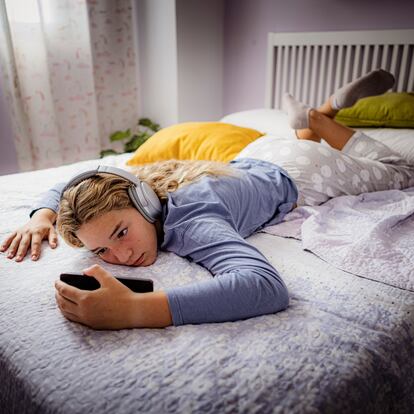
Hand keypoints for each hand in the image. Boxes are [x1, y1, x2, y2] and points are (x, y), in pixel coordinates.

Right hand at [1, 208, 57, 261]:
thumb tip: (54, 246)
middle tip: (18, 260)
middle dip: (21, 251)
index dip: (35, 250)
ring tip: (9, 256)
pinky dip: (5, 242)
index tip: (34, 258)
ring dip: (12, 248)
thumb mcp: (52, 231)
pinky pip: (10, 237)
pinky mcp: (16, 231)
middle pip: (24, 243)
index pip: (36, 242)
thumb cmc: (46, 227)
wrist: (40, 218)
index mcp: (37, 232)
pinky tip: (1, 249)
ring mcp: (21, 231)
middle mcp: (28, 232)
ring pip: (16, 240)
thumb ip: (53, 239)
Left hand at [55, 264, 172, 329]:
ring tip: (61, 299)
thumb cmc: (122, 294)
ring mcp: (87, 319)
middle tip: (57, 289)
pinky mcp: (92, 325)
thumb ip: (95, 271)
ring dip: (61, 305)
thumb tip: (84, 271)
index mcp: (86, 298)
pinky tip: (71, 309)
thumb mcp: (109, 279)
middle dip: (58, 295)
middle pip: (63, 303)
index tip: (56, 281)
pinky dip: (69, 313)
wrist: (133, 312)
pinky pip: (75, 319)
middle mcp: (84, 311)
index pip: (66, 291)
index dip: (59, 285)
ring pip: (67, 313)